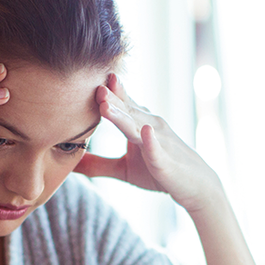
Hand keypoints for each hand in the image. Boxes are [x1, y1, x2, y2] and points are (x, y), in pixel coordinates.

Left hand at [76, 74, 222, 213]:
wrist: (195, 186)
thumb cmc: (158, 172)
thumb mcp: (123, 169)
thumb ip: (97, 164)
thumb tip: (69, 163)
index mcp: (138, 125)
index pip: (121, 104)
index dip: (108, 92)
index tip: (89, 77)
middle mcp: (150, 126)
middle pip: (127, 110)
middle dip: (111, 98)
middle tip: (94, 84)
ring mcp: (159, 142)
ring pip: (137, 126)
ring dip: (122, 115)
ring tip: (105, 104)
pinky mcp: (166, 162)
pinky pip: (157, 150)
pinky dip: (151, 142)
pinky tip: (145, 132)